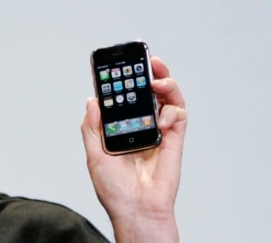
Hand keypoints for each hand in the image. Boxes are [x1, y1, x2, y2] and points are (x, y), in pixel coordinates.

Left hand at [81, 57, 186, 242]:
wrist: (137, 210)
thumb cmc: (115, 190)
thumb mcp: (94, 155)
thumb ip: (93, 127)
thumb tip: (92, 100)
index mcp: (121, 128)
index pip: (124, 97)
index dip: (124, 80)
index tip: (120, 65)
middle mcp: (141, 126)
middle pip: (148, 92)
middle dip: (149, 73)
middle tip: (147, 61)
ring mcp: (159, 131)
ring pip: (167, 98)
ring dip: (166, 82)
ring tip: (158, 77)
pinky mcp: (174, 139)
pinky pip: (179, 116)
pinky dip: (173, 110)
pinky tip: (164, 117)